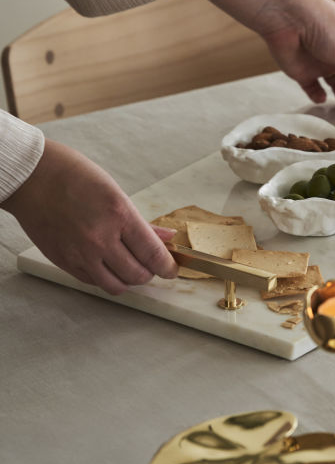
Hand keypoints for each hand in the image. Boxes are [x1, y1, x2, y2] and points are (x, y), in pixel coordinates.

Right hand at [2, 140, 177, 294]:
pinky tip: (107, 266)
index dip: (167, 266)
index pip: (152, 254)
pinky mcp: (64, 262)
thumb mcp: (116, 193)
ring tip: (130, 268)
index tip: (171, 269)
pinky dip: (105, 278)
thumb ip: (141, 223)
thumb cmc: (75, 177)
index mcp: (119, 215)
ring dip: (128, 280)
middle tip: (150, 265)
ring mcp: (80, 253)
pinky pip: (93, 282)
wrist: (34, 179)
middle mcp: (100, 238)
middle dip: (149, 273)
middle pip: (137, 274)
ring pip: (116, 286)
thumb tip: (166, 238)